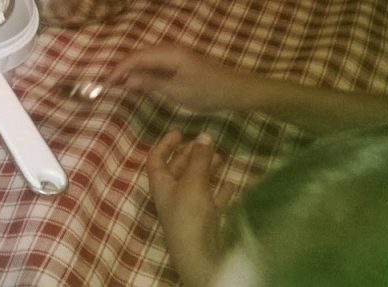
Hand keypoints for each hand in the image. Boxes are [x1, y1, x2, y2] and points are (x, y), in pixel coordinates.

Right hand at [106, 45, 251, 111]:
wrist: (236, 91)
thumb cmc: (207, 91)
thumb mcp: (177, 91)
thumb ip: (150, 83)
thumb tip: (125, 80)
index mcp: (168, 54)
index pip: (135, 58)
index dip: (118, 70)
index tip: (105, 83)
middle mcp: (169, 48)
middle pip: (138, 54)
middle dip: (121, 67)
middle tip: (107, 84)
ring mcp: (175, 53)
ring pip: (145, 57)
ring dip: (131, 68)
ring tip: (118, 82)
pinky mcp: (179, 61)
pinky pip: (154, 61)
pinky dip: (142, 69)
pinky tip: (138, 79)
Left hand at [147, 131, 236, 286]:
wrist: (202, 257)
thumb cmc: (190, 216)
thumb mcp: (192, 183)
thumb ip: (199, 160)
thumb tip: (204, 135)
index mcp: (161, 186)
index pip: (156, 160)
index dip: (165, 144)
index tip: (179, 131)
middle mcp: (172, 196)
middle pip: (177, 170)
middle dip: (191, 154)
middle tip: (207, 143)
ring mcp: (189, 210)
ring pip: (196, 184)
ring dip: (207, 169)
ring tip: (222, 157)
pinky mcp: (206, 221)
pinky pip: (213, 200)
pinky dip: (221, 189)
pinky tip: (232, 182)